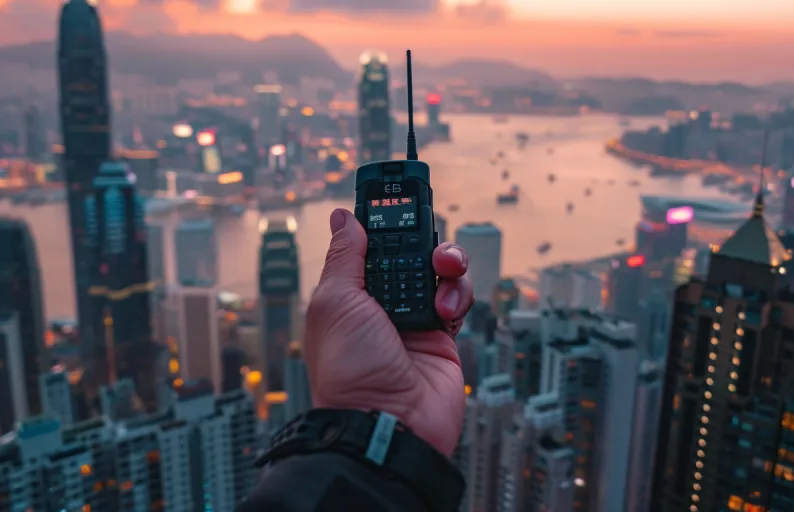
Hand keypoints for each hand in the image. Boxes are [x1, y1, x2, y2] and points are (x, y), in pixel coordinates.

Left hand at [304, 208, 473, 454]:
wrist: (389, 423)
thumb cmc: (350, 370)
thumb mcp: (335, 301)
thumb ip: (346, 256)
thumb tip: (345, 218)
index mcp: (349, 293)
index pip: (369, 244)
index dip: (384, 219)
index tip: (397, 192)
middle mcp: (381, 304)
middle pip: (409, 252)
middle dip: (420, 238)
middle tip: (425, 231)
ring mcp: (414, 320)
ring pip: (439, 271)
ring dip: (445, 264)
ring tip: (441, 270)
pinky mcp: (444, 336)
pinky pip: (459, 299)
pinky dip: (458, 296)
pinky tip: (445, 310)